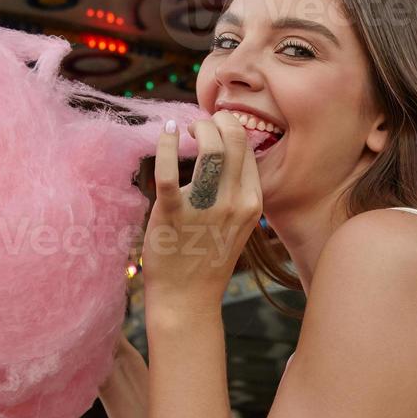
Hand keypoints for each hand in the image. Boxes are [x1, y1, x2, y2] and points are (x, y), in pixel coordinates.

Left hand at [142, 112, 262, 302]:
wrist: (187, 298)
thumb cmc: (206, 256)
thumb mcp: (236, 223)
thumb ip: (236, 191)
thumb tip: (225, 152)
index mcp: (252, 202)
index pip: (247, 147)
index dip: (229, 128)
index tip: (213, 130)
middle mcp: (235, 202)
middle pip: (235, 138)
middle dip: (216, 120)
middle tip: (199, 125)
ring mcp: (206, 209)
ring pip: (210, 148)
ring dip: (197, 128)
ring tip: (183, 130)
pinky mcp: (174, 215)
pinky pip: (169, 172)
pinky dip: (164, 144)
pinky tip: (164, 132)